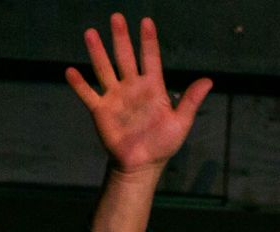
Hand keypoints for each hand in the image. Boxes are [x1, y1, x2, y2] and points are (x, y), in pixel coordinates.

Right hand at [66, 14, 210, 175]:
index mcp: (151, 87)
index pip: (150, 58)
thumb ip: (191, 101)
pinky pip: (88, 95)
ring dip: (97, 52)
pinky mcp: (101, 111)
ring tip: (90, 33)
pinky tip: (70, 71)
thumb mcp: (180, 123)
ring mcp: (115, 97)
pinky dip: (79, 84)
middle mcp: (131, 87)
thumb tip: (208, 80)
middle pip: (125, 57)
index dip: (148, 41)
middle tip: (117, 17)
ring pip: (104, 69)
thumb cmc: (162, 144)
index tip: (146, 22)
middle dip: (121, 38)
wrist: (142, 165)